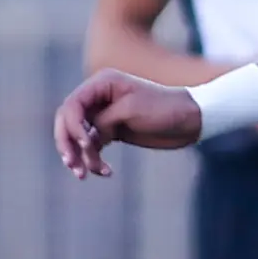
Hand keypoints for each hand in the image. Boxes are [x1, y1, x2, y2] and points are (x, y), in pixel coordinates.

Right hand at [53, 68, 199, 176]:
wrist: (189, 121)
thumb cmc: (163, 109)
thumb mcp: (130, 111)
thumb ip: (102, 121)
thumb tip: (85, 138)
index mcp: (101, 84)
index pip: (71, 106)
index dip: (72, 127)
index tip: (86, 145)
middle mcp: (98, 98)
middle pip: (68, 122)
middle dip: (68, 144)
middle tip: (73, 166)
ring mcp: (104, 116)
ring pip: (78, 138)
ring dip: (80, 157)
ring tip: (86, 174)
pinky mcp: (112, 132)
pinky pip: (93, 148)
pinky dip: (95, 161)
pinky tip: (106, 172)